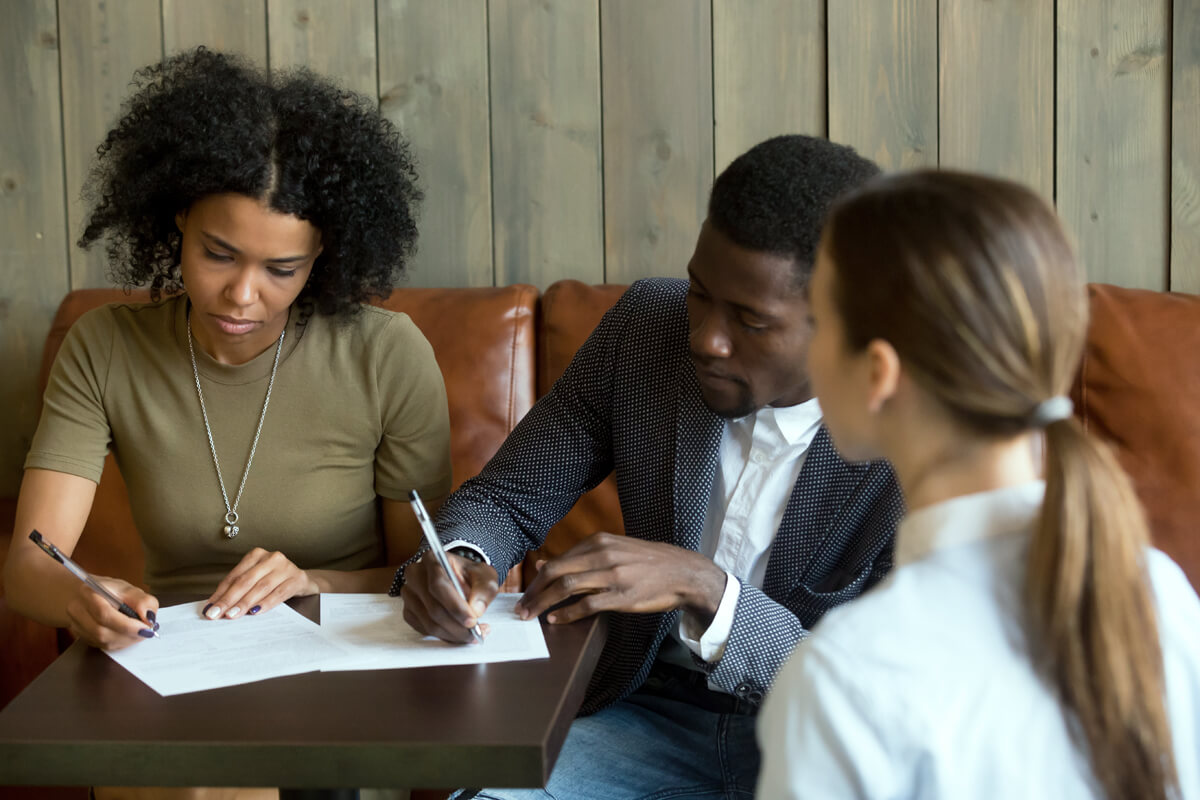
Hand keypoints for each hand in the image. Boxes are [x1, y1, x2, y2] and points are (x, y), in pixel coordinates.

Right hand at [65, 578, 158, 650]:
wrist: (81, 594)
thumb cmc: (106, 590)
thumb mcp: (127, 588)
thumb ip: (141, 600)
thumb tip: (148, 617)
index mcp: (88, 593)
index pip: (105, 614)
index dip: (127, 625)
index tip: (146, 628)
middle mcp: (77, 611)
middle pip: (102, 632)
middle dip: (128, 635)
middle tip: (146, 632)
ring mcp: (76, 626)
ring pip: (102, 642)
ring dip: (125, 641)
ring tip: (139, 633)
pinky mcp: (81, 637)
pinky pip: (101, 646)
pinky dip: (118, 643)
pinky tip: (127, 636)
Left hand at [203, 547, 318, 619]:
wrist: (303, 580)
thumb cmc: (275, 580)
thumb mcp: (257, 579)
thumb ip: (239, 588)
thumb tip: (216, 605)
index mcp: (257, 555)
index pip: (235, 576)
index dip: (220, 592)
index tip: (209, 607)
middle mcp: (271, 558)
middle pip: (246, 581)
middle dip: (228, 599)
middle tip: (215, 613)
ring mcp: (285, 568)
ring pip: (261, 587)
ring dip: (244, 603)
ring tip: (232, 615)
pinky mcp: (296, 579)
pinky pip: (278, 593)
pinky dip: (265, 604)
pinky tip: (255, 612)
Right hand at [401, 552, 498, 643]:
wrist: (460, 579)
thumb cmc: (470, 575)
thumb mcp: (485, 576)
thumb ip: (484, 589)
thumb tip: (476, 610)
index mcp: (432, 559)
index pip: (438, 584)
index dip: (455, 605)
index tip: (472, 620)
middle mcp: (415, 575)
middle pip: (433, 607)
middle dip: (457, 625)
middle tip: (477, 632)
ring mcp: (409, 595)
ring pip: (429, 622)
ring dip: (453, 634)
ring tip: (473, 634)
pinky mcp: (409, 611)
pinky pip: (425, 630)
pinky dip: (445, 636)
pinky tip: (460, 634)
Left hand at [515, 532, 726, 624]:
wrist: (681, 572)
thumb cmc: (646, 562)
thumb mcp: (613, 550)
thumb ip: (581, 556)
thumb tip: (545, 563)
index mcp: (599, 541)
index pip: (558, 560)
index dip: (536, 579)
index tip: (525, 593)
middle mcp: (602, 555)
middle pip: (556, 571)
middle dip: (533, 591)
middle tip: (520, 608)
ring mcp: (612, 575)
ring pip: (567, 587)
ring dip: (543, 603)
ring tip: (530, 616)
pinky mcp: (622, 595)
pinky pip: (587, 605)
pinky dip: (567, 614)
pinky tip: (556, 621)